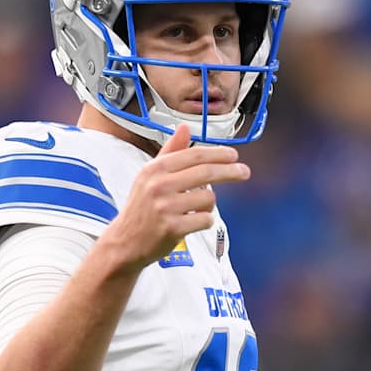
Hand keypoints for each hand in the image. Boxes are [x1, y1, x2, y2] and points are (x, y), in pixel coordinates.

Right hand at [100, 125, 247, 270]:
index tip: (234, 155)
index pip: (194, 155)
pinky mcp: (172, 228)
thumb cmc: (142, 207)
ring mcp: (165, 207)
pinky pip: (204, 220)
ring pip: (208, 199)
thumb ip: (170, 152)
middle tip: (244, 172)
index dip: (218, 154)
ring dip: (208, 205)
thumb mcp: (150, 176)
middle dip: (230, 171)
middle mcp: (159, 185)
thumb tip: (184, 129)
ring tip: (193, 210)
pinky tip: (190, 223)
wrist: (126, 241)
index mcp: (155, 169)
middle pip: (206, 173)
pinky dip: (203, 221)